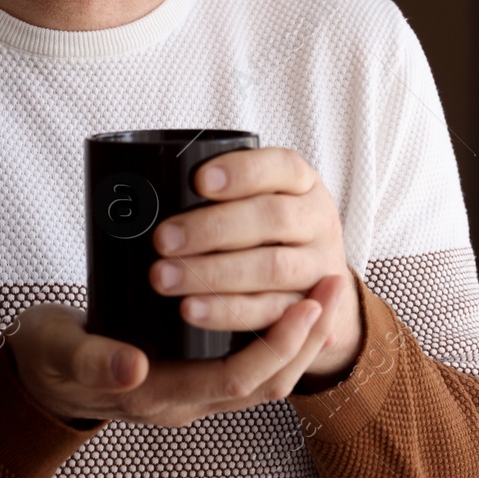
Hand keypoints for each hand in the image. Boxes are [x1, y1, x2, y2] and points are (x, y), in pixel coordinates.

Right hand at [8, 276, 344, 427]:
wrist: (40, 375)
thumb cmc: (51, 357)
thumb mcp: (62, 351)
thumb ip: (95, 359)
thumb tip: (133, 366)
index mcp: (158, 394)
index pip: (237, 380)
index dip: (277, 345)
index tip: (306, 305)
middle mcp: (185, 401)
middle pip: (266, 382)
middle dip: (306, 338)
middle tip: (333, 288)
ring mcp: (193, 392)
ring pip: (266, 378)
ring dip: (301, 337)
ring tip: (326, 291)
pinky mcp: (194, 375)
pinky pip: (251, 366)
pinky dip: (280, 337)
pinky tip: (294, 302)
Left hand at [149, 147, 363, 384]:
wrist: (325, 286)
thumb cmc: (270, 229)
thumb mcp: (264, 198)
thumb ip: (225, 194)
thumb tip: (153, 191)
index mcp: (303, 182)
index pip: (281, 166)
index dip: (242, 172)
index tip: (199, 181)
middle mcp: (317, 220)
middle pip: (273, 218)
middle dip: (213, 228)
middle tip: (163, 239)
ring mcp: (319, 265)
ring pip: (273, 268)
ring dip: (214, 273)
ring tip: (164, 277)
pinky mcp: (308, 307)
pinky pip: (269, 311)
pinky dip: (227, 311)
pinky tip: (190, 309)